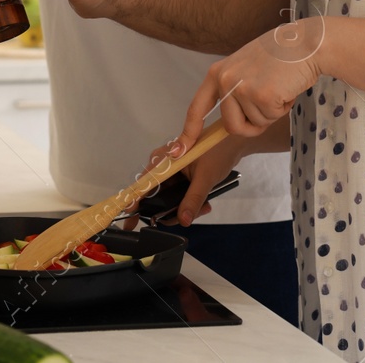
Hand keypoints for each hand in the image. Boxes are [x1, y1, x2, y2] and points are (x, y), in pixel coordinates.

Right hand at [141, 132, 256, 227]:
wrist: (233, 142)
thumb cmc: (217, 153)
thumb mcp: (205, 178)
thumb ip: (193, 200)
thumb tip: (183, 221)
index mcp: (162, 159)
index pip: (143, 184)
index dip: (136, 204)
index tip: (130, 222)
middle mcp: (161, 165)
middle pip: (155, 195)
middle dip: (170, 210)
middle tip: (188, 218)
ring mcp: (170, 171)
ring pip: (167, 197)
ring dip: (182, 207)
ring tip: (204, 208)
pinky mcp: (179, 175)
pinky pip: (176, 194)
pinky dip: (187, 201)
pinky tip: (203, 204)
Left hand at [177, 18, 327, 147]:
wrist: (305, 44)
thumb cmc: (280, 56)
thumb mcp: (245, 70)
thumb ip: (233, 91)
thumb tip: (230, 124)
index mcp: (217, 73)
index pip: (197, 108)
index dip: (188, 132)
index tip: (180, 150)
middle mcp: (225, 80)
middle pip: (232, 126)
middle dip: (252, 125)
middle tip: (269, 102)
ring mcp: (242, 88)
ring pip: (255, 124)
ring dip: (271, 113)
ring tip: (278, 87)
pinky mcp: (261, 96)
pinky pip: (271, 118)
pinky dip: (282, 109)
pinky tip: (286, 89)